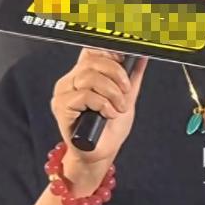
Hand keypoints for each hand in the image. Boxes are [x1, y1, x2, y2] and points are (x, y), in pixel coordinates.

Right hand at [50, 47, 148, 166]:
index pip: (91, 50)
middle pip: (92, 61)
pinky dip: (102, 104)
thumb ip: (133, 77)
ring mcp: (64, 93)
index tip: (125, 60)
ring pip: (89, 77)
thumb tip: (143, 56)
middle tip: (126, 91)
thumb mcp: (127, 98)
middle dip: (116, 74)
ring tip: (118, 107)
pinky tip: (108, 113)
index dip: (109, 51)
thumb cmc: (110, 128)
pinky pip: (83, 95)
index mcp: (83, 74)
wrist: (101, 154)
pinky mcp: (61, 107)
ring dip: (111, 92)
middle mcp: (71, 80)